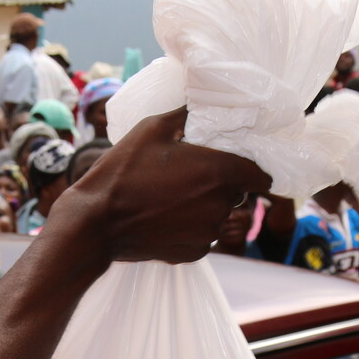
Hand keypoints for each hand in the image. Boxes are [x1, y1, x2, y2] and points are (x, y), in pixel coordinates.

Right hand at [58, 107, 271, 263]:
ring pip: (219, 214)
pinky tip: (166, 216)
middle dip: (222, 183)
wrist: (97, 223)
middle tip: (192, 173)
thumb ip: (186, 116)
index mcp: (219, 172)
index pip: (261, 175)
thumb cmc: (124, 172)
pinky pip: (204, 235)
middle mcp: (221, 205)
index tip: (236, 162)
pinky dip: (192, 226)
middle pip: (237, 192)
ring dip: (206, 205)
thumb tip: (200, 106)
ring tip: (173, 196)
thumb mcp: (151, 129)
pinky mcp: (194, 252)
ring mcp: (209, 233)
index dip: (252, 167)